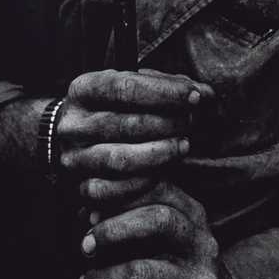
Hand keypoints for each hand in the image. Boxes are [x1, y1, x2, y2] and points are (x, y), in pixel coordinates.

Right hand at [56, 69, 213, 206]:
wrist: (73, 140)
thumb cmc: (113, 108)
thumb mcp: (132, 87)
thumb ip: (167, 87)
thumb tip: (205, 93)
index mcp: (83, 90)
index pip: (125, 88)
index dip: (165, 92)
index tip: (194, 95)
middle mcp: (73, 124)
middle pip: (126, 125)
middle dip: (168, 123)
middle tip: (191, 121)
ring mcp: (73, 158)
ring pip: (120, 160)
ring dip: (160, 153)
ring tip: (184, 145)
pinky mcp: (79, 187)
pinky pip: (113, 191)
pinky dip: (143, 183)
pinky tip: (164, 172)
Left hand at [78, 182, 218, 278]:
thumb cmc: (168, 255)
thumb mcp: (157, 225)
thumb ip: (126, 208)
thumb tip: (87, 207)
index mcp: (191, 211)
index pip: (157, 187)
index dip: (118, 191)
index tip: (86, 201)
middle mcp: (201, 240)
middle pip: (159, 220)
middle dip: (114, 230)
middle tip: (85, 245)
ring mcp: (201, 278)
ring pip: (146, 271)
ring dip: (106, 277)